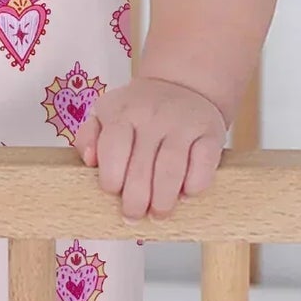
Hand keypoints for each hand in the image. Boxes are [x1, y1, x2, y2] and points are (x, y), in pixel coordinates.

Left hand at [72, 76, 227, 221]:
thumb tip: (89, 160)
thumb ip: (89, 135)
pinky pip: (203, 166)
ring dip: (163, 200)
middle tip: (134, 215)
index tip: (113, 192)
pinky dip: (194, 186)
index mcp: (123, 112)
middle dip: (136, 200)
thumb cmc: (139, 111)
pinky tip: (186, 194)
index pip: (113, 149)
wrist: (184, 85)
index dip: (111, 178)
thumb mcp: (106, 113)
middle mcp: (153, 116)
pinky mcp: (211, 133)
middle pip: (141, 168)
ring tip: (158, 213)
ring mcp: (184, 124)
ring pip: (171, 171)